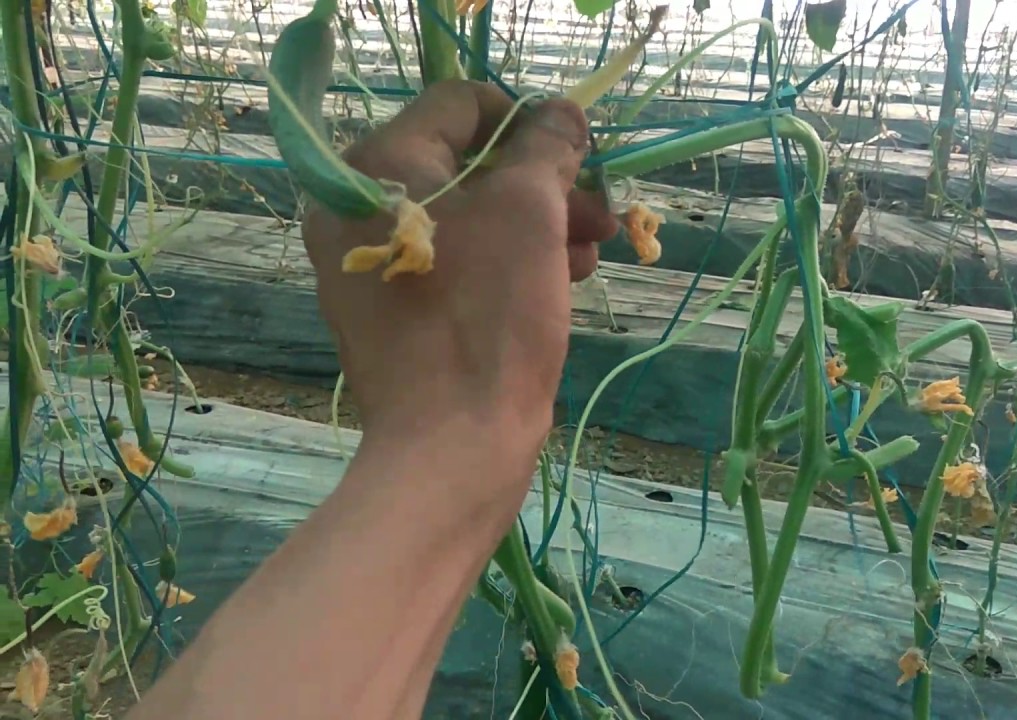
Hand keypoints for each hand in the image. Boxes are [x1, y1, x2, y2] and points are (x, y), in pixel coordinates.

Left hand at [302, 80, 618, 461]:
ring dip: (540, 224)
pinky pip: (459, 261)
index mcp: (375, 167)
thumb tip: (561, 113)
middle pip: (468, 163)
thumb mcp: (529, 213)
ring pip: (471, 216)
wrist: (454, 445)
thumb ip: (547, 147)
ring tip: (594, 253)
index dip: (528, 118)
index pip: (458, 103)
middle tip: (601, 212)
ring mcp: (375, 264)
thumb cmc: (488, 317)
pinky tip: (565, 280)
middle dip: (544, 183)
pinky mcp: (397, 310)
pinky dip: (511, 261)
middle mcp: (359, 208)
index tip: (580, 152)